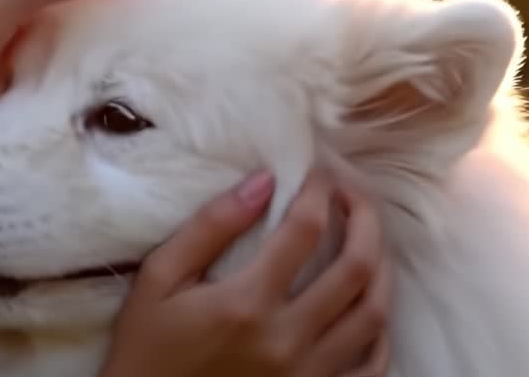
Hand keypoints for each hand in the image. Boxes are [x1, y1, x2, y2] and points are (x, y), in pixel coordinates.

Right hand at [100, 167, 390, 376]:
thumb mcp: (159, 278)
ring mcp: (307, 373)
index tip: (316, 172)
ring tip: (368, 238)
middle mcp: (287, 338)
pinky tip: (369, 303)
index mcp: (247, 302)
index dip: (319, 191)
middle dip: (364, 218)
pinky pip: (371, 366)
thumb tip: (262, 181)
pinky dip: (381, 332)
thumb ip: (210, 227)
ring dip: (380, 267)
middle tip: (353, 192)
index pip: (305, 230)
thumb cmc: (147, 345)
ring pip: (372, 314)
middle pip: (356, 267)